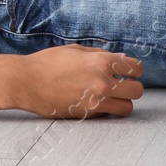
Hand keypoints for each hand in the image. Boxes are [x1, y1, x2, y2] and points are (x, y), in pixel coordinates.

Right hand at [9, 45, 144, 118]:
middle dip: (131, 86)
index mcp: (101, 62)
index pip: (136, 68)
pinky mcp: (88, 114)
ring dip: (122, 101)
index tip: (128, 70)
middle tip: (121, 84)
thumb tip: (121, 58)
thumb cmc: (48, 62)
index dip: (134, 69)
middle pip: (138, 90)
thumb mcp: (75, 50)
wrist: (27, 82)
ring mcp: (97, 101)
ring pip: (128, 107)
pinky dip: (107, 109)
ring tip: (111, 96)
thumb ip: (100, 54)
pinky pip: (109, 114)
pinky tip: (95, 101)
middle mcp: (103, 83)